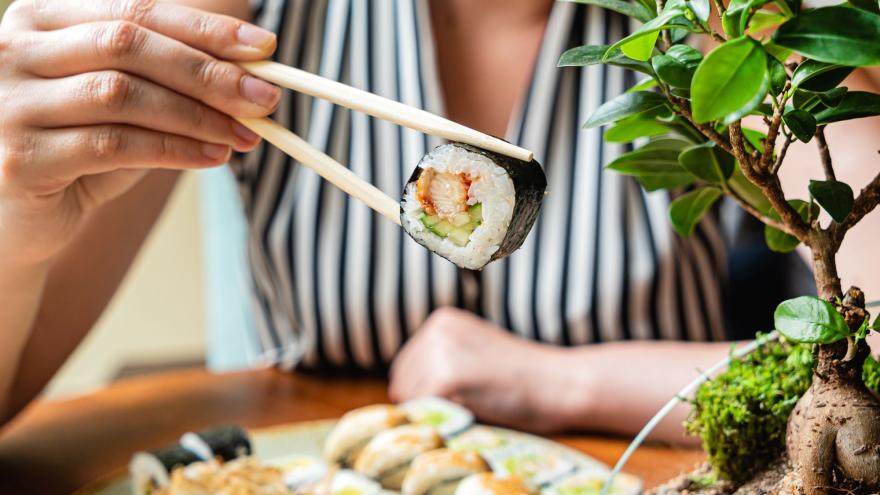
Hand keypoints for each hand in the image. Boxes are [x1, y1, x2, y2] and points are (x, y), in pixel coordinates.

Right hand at [0, 0, 279, 264]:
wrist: (19, 217)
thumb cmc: (78, 148)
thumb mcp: (124, 105)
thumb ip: (169, 84)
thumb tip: (250, 79)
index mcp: (42, 19)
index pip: (136, 9)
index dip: (204, 28)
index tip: (263, 47)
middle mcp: (14, 50)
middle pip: (128, 45)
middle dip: (207, 71)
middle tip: (264, 97)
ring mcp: (9, 102)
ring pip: (121, 94)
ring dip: (197, 114)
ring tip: (245, 134)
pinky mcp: (20, 157)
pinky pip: (114, 145)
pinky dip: (174, 150)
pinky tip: (213, 157)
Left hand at [389, 307, 580, 432]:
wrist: (559, 383)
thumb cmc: (523, 378)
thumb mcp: (475, 354)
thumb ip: (442, 362)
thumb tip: (401, 392)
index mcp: (441, 320)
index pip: (406, 367)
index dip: (424, 392)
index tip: (458, 399)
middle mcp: (436, 329)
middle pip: (402, 383)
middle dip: (426, 402)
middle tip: (468, 405)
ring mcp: (440, 352)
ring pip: (409, 400)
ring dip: (434, 412)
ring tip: (474, 405)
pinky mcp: (446, 377)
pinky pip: (423, 411)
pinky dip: (443, 420)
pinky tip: (474, 410)